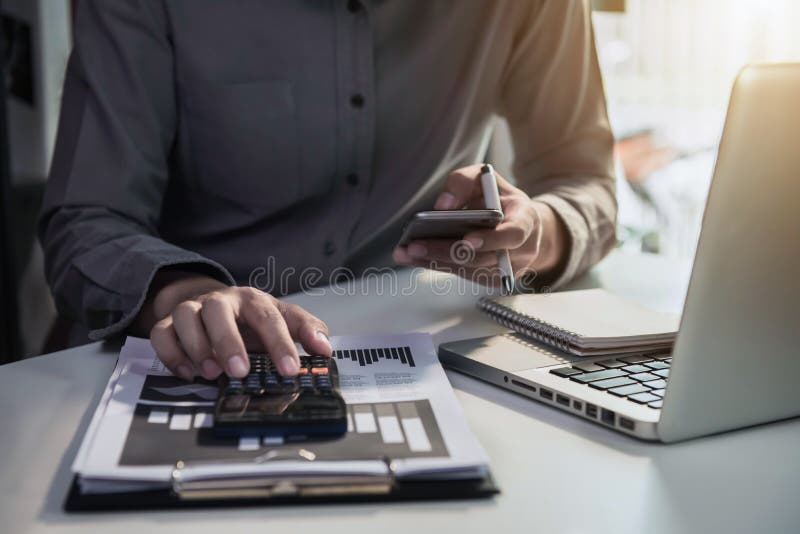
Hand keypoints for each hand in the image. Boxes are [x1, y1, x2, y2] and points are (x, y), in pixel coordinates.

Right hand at [135, 272, 331, 380]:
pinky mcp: (168, 323)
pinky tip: (188, 373)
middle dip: (228, 342)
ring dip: (197, 346)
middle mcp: (221, 301)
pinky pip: (161, 334)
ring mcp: (192, 310)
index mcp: (253, 300)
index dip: (280, 343)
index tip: (289, 370)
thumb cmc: (252, 319)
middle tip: (239, 372)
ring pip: (185, 317)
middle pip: (219, 312)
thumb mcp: (282, 319)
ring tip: (212, 374)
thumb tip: (325, 349)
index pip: (269, 317)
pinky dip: (172, 354)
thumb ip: (305, 330)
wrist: (214, 305)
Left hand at [392, 164, 568, 286]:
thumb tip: (442, 205)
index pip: (513, 235)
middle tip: (416, 246)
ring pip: (469, 269)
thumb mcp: (485, 178)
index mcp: (526, 221)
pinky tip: (415, 257)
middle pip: (482, 257)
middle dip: (446, 251)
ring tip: (407, 252)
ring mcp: (507, 269)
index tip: (467, 240)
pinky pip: (464, 275)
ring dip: (435, 261)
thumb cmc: (499, 198)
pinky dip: (438, 265)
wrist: (520, 223)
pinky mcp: (492, 279)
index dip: (491, 240)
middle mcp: (521, 250)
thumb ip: (464, 182)